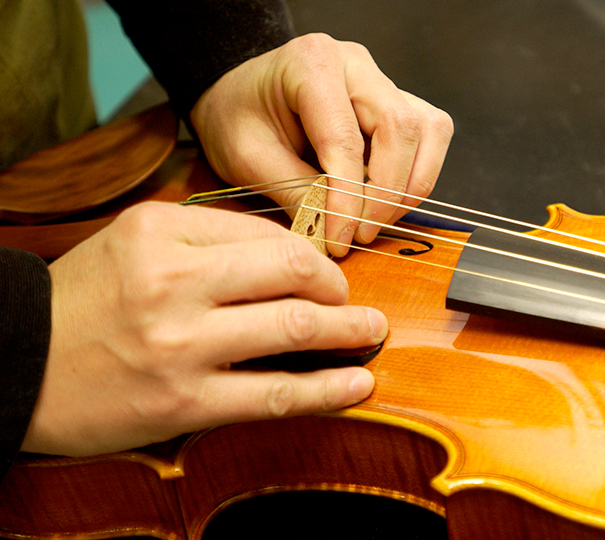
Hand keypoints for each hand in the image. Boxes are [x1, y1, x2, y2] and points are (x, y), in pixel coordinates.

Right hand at [21, 202, 382, 456]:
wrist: (16, 364)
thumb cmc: (84, 301)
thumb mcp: (134, 243)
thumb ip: (209, 240)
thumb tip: (291, 255)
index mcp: (160, 232)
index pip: (266, 235)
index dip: (311, 256)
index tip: (327, 273)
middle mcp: (172, 280)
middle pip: (292, 272)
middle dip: (338, 288)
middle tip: (355, 301)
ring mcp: (180, 343)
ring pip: (294, 329)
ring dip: (349, 331)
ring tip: (371, 333)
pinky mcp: (185, 400)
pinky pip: (276, 393)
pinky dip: (328, 389)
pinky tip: (358, 383)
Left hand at [189, 33, 453, 255]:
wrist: (240, 98)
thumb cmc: (238, 119)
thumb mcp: (247, 159)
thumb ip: (296, 192)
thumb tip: (335, 231)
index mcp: (312, 63)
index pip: (346, 139)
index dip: (349, 197)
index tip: (340, 239)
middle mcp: (356, 64)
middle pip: (401, 128)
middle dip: (387, 193)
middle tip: (360, 234)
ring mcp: (382, 81)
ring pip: (428, 131)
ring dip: (411, 185)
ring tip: (374, 220)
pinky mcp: (398, 102)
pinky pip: (430, 136)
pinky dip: (417, 175)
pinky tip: (385, 199)